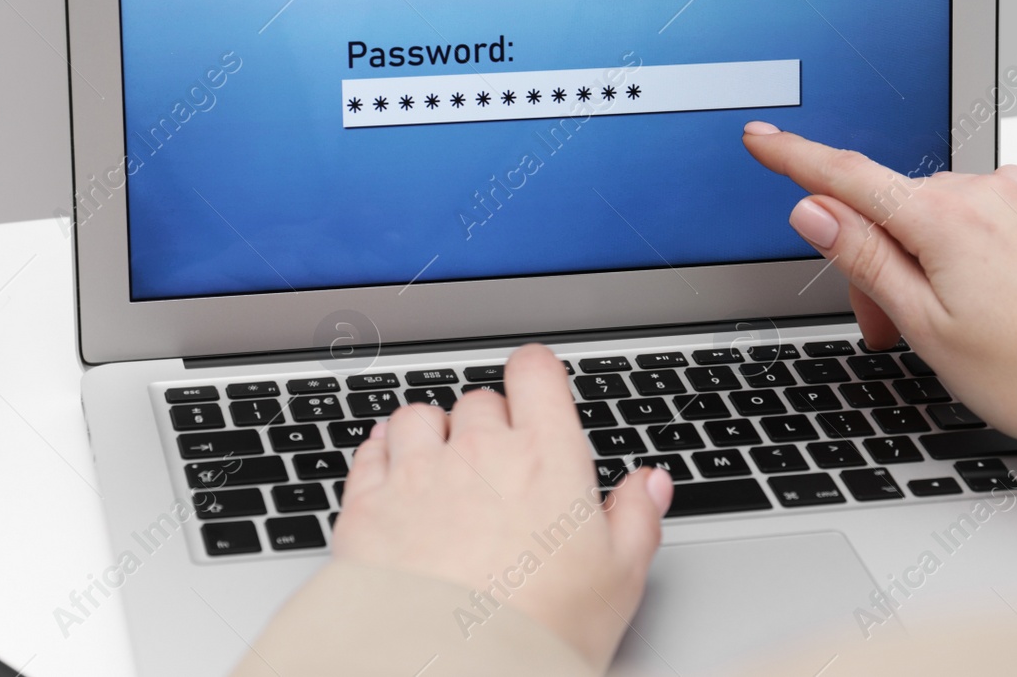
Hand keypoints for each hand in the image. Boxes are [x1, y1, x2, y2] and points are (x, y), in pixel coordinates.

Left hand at [332, 344, 673, 668]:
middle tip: (498, 472)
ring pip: (418, 418)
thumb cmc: (539, 632)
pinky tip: (394, 478)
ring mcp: (417, 474)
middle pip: (478, 401)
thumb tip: (650, 485)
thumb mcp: (618, 580)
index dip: (536, 377)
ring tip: (442, 473)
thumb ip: (637, 519)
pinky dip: (382, 455)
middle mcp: (478, 452)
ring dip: (430, 435)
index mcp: (545, 457)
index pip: (535, 371)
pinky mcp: (367, 505)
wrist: (453, 674)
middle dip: (488, 426)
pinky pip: (371, 451)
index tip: (536, 395)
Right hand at [742, 123, 1016, 458]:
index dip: (795, 159)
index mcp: (948, 219)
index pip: (847, 177)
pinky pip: (986, 217)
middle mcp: (989, 192)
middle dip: (877, 262)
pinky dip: (968, 253)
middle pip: (894, 209)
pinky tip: (989, 306)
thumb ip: (865, 258)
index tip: (760, 139)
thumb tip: (814, 209)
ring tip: (950, 329)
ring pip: (940, 215)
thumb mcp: (927, 326)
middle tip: (891, 333)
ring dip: (924, 260)